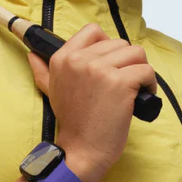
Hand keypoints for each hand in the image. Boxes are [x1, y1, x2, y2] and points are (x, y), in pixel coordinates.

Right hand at [26, 22, 156, 175]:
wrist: (81, 151)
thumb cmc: (72, 124)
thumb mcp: (52, 92)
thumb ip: (43, 71)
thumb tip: (32, 55)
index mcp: (63, 58)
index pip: (93, 31)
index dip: (107, 46)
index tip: (110, 65)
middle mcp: (79, 60)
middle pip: (119, 43)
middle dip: (127, 63)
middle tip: (124, 84)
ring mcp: (100, 70)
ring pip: (136, 54)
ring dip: (140, 71)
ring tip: (135, 89)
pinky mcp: (120, 84)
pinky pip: (146, 71)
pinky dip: (149, 84)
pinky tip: (143, 97)